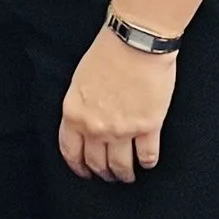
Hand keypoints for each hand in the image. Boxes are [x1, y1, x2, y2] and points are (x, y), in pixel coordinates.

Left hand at [59, 26, 177, 183]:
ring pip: (121, 166)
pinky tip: (147, 162)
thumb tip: (86, 123)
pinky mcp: (148, 127)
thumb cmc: (107, 53)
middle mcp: (95, 127)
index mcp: (74, 114)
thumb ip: (81, 107)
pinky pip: (147, 156)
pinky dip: (147, 163)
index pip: (70, 151)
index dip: (77, 167)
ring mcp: (122, 130)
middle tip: (108, 176)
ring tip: (127, 176)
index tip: (84, 172)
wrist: (135, 42)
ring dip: (124, 175)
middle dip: (102, 173)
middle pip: (96, 163)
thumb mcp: (80, 81)